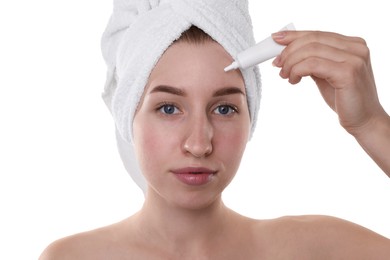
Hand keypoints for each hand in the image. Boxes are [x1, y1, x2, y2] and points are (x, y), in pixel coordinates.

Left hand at [271, 30, 385, 135]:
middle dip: (289, 51)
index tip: (276, 39)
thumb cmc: (344, 98)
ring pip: (310, 51)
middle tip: (278, 64)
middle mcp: (356, 48)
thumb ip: (313, 60)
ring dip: (291, 63)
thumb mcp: (325, 74)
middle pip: (312, 39)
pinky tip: (294, 80)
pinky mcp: (348, 73)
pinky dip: (297, 70)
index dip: (294, 36)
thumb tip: (287, 52)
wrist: (363, 120)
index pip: (317, 34)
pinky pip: (312, 65)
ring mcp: (354, 59)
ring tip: (286, 75)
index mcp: (352, 45)